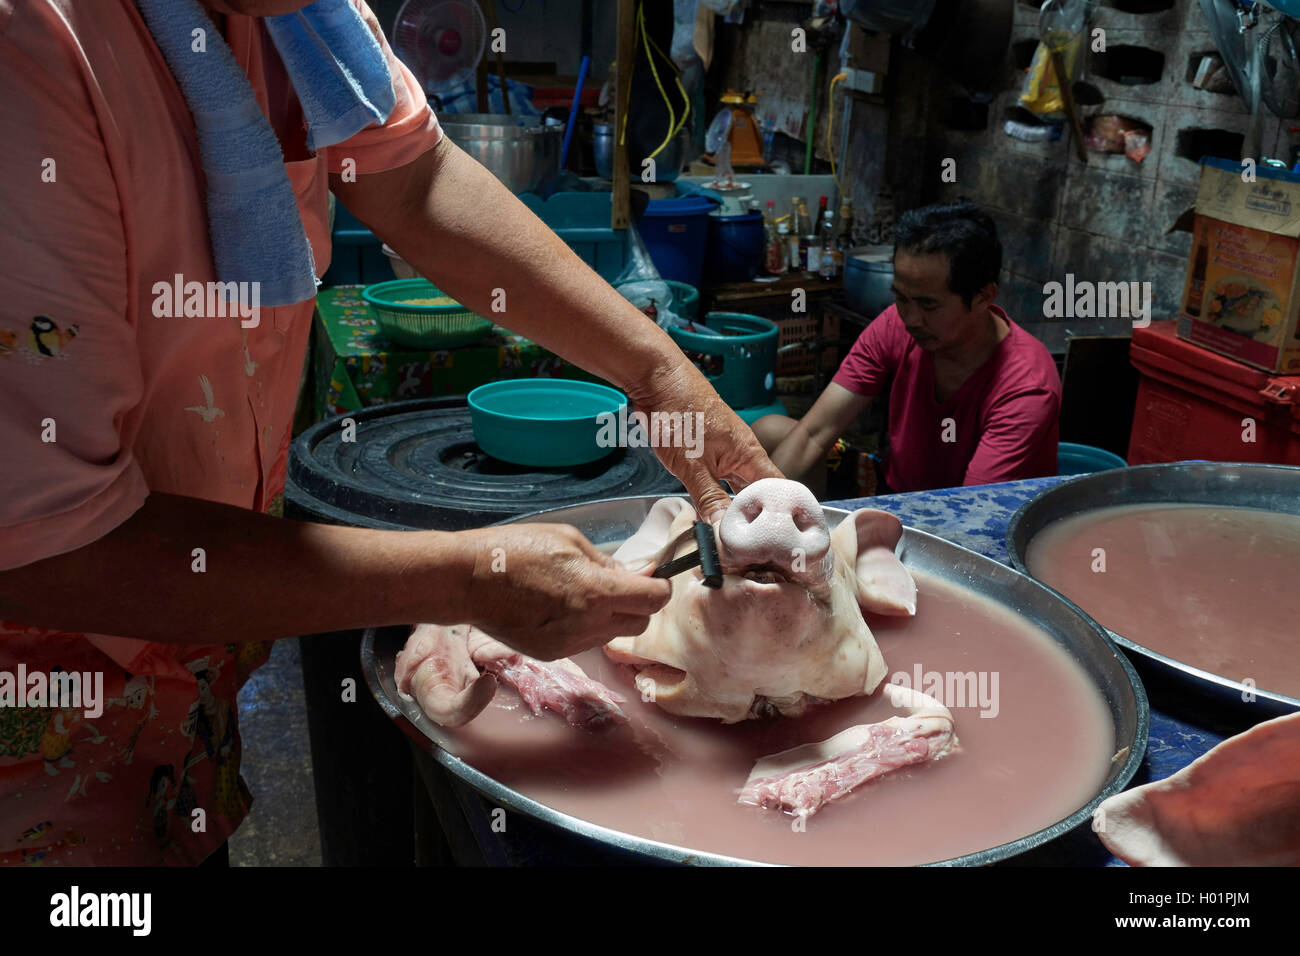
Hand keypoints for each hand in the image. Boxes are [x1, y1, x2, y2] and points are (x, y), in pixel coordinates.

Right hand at [453, 523, 671, 659]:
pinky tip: (561, 608)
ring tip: (581, 594)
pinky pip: (586, 642)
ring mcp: (570, 644)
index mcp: (596, 591)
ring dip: (611, 616)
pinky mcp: (553, 654)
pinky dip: (585, 627)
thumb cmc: (516, 550)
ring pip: (612, 635)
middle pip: (639, 623)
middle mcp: (588, 624)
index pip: (654, 600)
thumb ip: (605, 562)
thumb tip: (631, 576)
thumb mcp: (568, 540)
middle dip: (637, 604)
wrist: (468, 581)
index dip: (659, 588)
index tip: (653, 579)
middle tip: (618, 586)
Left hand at [628, 361, 783, 523]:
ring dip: (736, 508)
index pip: (778, 489)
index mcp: (750, 455)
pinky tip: (713, 513)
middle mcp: (743, 455)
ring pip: (738, 487)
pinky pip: (720, 480)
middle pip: (758, 492)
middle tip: (756, 546)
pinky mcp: (707, 454)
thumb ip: (709, 498)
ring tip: (737, 537)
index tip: (780, 539)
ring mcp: (725, 454)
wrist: (657, 381)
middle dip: (758, 518)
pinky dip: (718, 497)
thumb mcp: (693, 465)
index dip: (783, 513)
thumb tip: (722, 530)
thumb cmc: (680, 414)